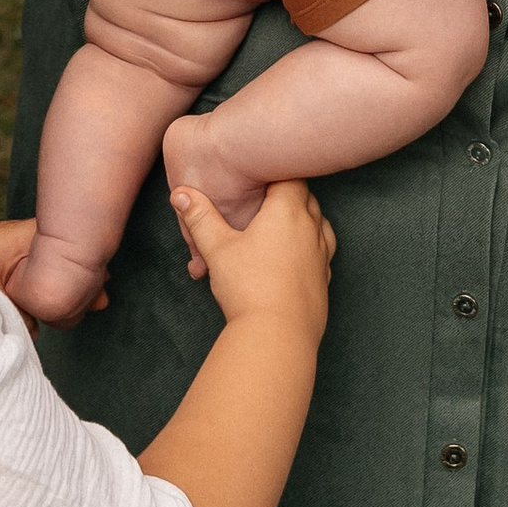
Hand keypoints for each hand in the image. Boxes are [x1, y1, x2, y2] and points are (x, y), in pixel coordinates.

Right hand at [170, 174, 335, 340]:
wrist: (278, 335)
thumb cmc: (248, 287)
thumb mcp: (217, 248)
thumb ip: (200, 217)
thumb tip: (182, 193)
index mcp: (287, 211)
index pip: (291, 175)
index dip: (276, 171)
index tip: (260, 174)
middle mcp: (312, 227)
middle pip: (306, 196)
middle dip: (287, 194)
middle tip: (263, 198)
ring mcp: (322, 253)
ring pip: (319, 222)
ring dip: (303, 219)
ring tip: (279, 226)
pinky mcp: (325, 277)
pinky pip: (323, 251)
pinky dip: (311, 246)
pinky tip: (294, 256)